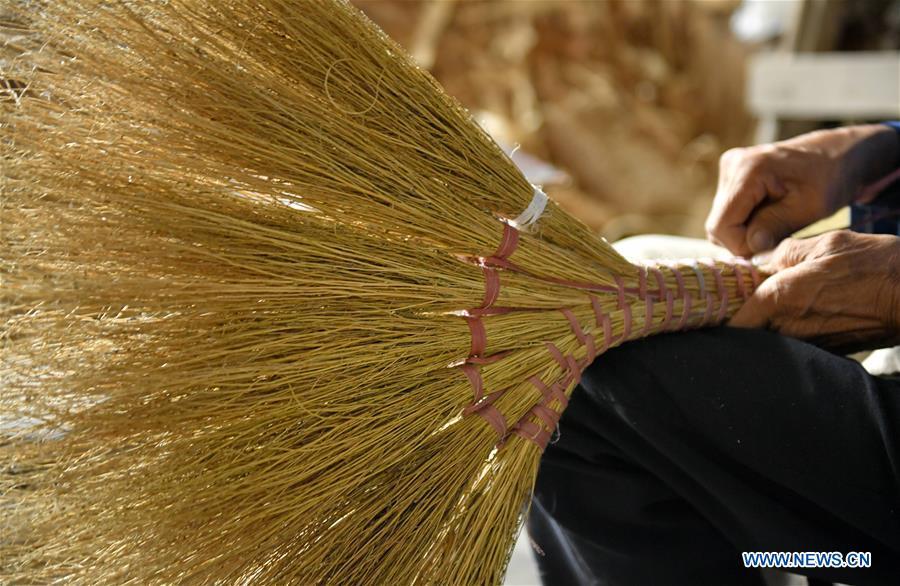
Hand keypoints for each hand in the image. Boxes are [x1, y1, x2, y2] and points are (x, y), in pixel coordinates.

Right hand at [706, 125, 899, 255]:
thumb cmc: (830, 178)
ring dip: (745, 232)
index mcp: (749, 169)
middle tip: (776, 237)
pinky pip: (727, 212)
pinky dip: (745, 222)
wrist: (837, 155)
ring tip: (776, 223)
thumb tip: (748, 248)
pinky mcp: (731, 175)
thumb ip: (776, 226)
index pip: (721, 225)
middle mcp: (731, 165)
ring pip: (720, 221)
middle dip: (744, 239)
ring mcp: (729, 168)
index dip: (740, 245)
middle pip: (718, 224)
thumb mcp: (810, 207)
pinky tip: (769, 215)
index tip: (769, 248)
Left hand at [729, 231, 899, 352]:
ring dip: (769, 326)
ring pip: (773, 340)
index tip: (721, 304)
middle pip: (750, 333)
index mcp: (780, 299)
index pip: (733, 321)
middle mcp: (789, 328)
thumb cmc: (875, 264)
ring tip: (781, 306)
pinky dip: (794, 332)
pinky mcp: (830, 351)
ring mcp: (810, 344)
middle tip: (747, 302)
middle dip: (745, 319)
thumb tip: (760, 261)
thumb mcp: (826, 244)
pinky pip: (799, 343)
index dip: (723, 314)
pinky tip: (807, 314)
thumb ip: (785, 253)